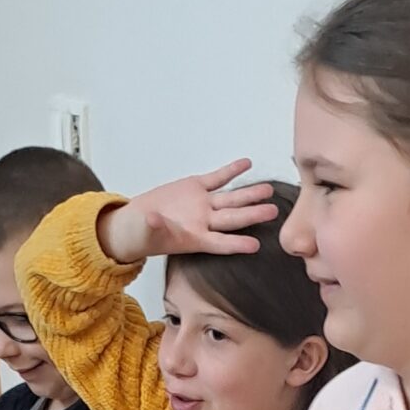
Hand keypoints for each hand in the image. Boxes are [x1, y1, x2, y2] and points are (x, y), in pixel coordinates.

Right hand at [98, 162, 279, 267]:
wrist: (136, 222)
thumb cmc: (141, 234)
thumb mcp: (144, 233)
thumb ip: (152, 227)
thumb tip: (154, 220)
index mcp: (194, 239)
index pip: (220, 243)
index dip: (236, 244)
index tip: (255, 246)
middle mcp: (203, 222)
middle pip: (232, 218)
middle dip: (253, 215)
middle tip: (273, 212)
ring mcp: (202, 204)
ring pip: (230, 198)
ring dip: (249, 194)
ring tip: (268, 189)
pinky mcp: (196, 187)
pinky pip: (218, 178)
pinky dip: (231, 171)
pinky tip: (247, 163)